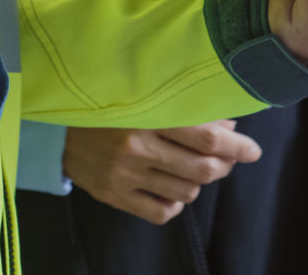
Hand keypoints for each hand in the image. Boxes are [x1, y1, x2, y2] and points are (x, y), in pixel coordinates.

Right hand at [60, 121, 262, 224]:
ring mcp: (124, 175)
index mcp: (146, 114)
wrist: (55, 125)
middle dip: (223, 166)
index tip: (252, 150)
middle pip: (201, 169)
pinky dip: (176, 202)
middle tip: (226, 160)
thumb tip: (228, 127)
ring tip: (192, 169)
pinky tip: (171, 189)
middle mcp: (136, 147)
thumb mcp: (143, 95)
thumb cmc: (108, 104)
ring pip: (186, 191)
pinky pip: (161, 212)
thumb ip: (186, 108)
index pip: (205, 138)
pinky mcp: (113, 195)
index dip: (236, 147)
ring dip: (198, 182)